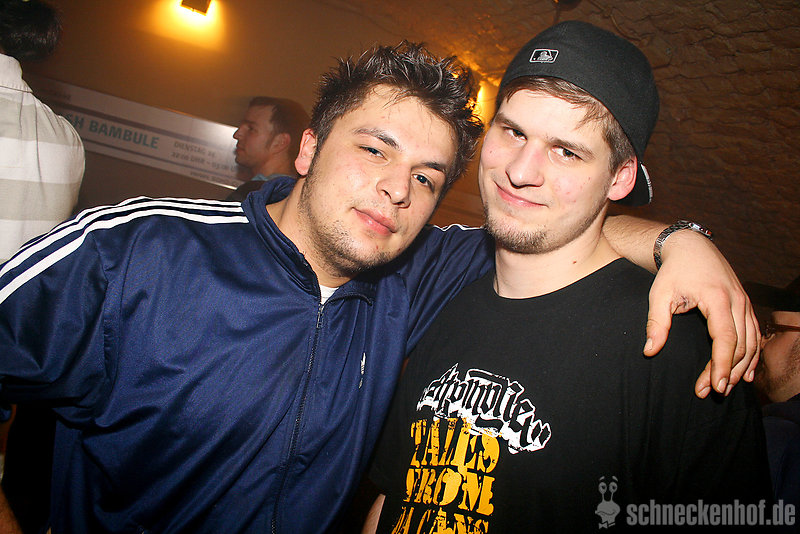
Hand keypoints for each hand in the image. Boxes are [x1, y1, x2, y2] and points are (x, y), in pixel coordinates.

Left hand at [644, 230, 759, 397]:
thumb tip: (649, 351)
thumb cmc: (673, 271)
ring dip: (741, 368)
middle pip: (741, 345)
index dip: (722, 365)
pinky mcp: (745, 305)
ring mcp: (745, 302)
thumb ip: (656, 323)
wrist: (691, 248)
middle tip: (712, 392)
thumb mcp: (659, 294)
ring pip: (752, 342)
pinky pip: (755, 334)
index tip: (716, 386)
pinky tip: (746, 374)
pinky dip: (752, 356)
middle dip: (728, 372)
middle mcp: (738, 301)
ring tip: (725, 387)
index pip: (725, 339)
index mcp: (718, 298)